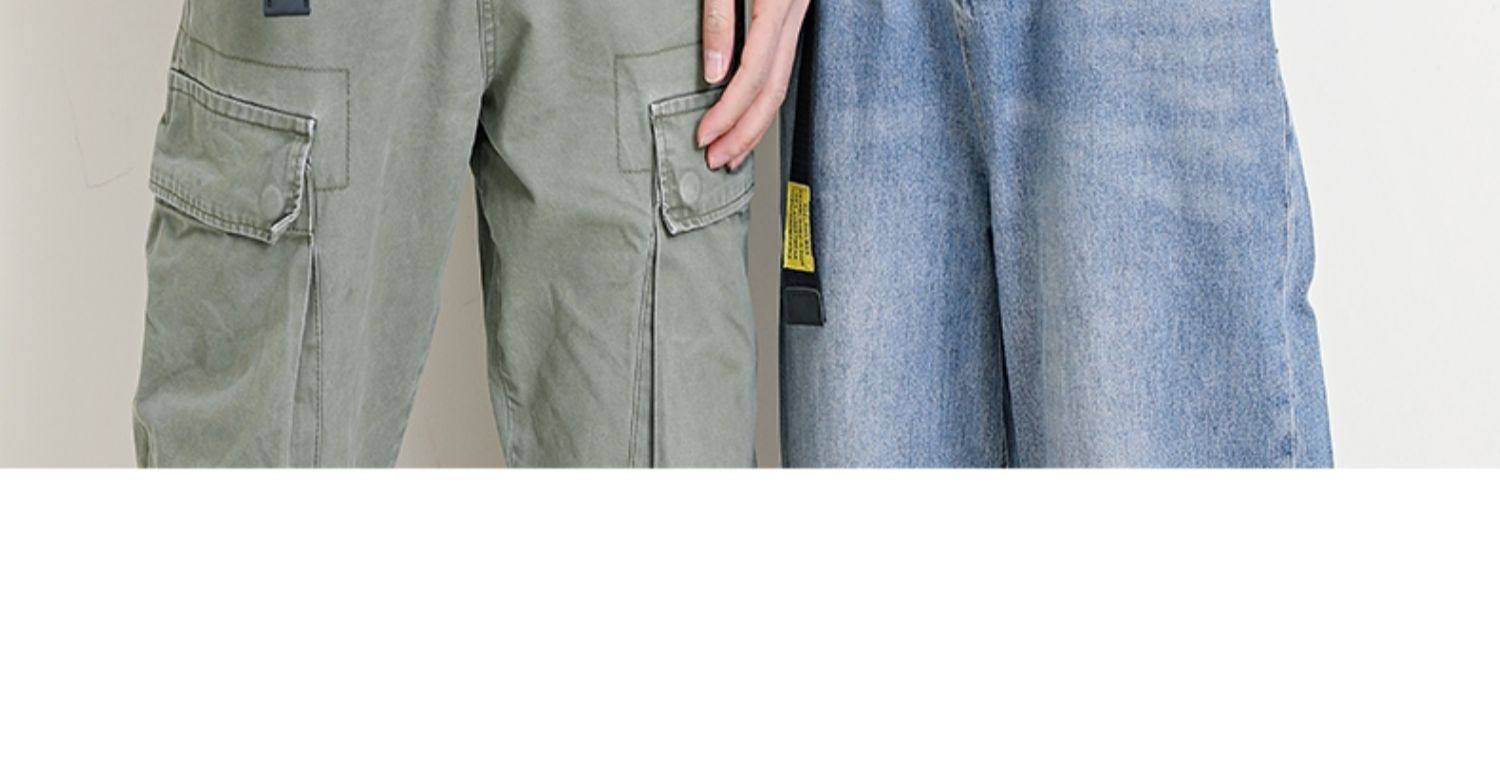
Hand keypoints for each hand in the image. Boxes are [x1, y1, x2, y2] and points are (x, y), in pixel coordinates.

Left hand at [697, 0, 810, 170]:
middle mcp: (794, 12)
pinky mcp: (790, 12)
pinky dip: (763, 97)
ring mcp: (797, 13)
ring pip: (782, 81)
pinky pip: (781, 65)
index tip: (705, 136)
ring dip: (756, 122)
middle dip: (745, 132)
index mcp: (778, 3)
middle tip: (718, 158)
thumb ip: (719, 18)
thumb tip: (714, 72)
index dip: (729, 111)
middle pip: (774, 89)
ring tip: (733, 150)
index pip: (754, 74)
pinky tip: (748, 113)